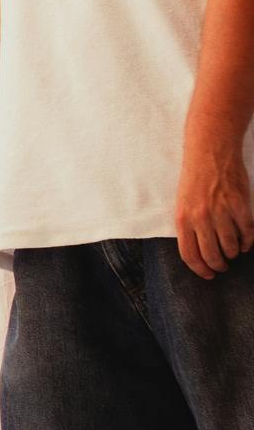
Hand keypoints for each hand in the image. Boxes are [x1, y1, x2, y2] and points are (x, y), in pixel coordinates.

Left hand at [175, 135, 253, 278]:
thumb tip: (199, 251)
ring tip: (233, 252)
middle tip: (223, 267)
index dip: (200, 269)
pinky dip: (248, 241)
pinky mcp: (239, 205)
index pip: (189, 255)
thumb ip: (189, 226)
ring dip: (233, 253)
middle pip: (211, 254)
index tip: (208, 275)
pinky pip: (246, 232)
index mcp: (182, 219)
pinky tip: (246, 243)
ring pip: (230, 246)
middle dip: (218, 265)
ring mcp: (221, 212)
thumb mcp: (183, 204)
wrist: (210, 154)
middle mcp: (200, 218)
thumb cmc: (195, 180)